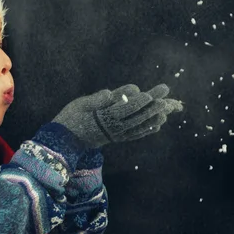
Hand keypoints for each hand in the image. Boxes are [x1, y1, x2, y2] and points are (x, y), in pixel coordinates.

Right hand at [51, 83, 182, 148]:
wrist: (65, 141)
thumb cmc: (70, 118)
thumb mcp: (79, 105)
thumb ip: (95, 100)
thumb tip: (109, 93)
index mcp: (105, 117)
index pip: (126, 108)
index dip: (139, 101)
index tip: (150, 93)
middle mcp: (114, 127)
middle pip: (137, 114)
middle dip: (152, 103)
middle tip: (166, 92)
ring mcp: (117, 134)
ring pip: (139, 126)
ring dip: (154, 117)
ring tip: (168, 110)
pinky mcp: (117, 138)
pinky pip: (135, 135)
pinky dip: (147, 130)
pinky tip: (157, 125)